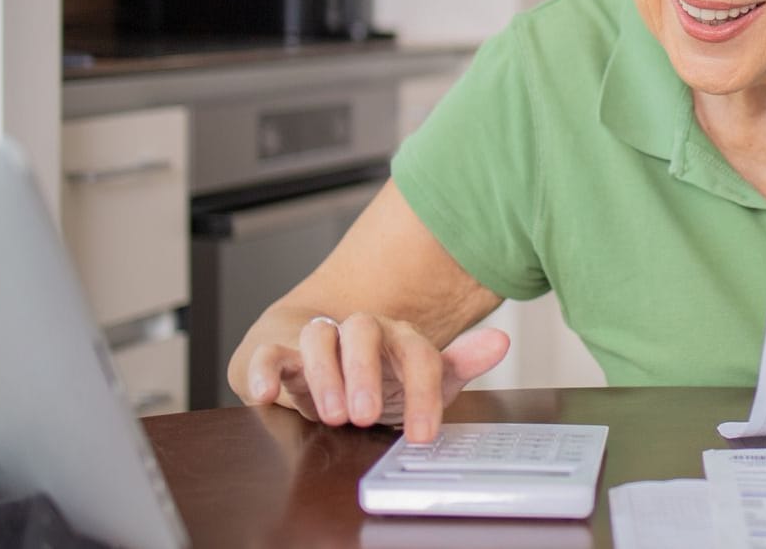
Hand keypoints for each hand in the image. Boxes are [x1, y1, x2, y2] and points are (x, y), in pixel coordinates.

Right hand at [244, 313, 509, 440]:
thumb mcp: (421, 377)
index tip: (423, 434)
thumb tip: (501, 341)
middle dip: (366, 373)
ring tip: (332, 415)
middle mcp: (358, 331)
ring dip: (324, 374)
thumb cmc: (378, 373)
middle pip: (364, 330)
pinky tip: (265, 394)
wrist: (321, 361)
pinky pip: (269, 353)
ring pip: (319, 337)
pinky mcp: (279, 352)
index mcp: (398, 337)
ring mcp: (318, 339)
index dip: (423, 392)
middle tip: (367, 415)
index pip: (417, 353)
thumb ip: (459, 363)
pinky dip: (264, 370)